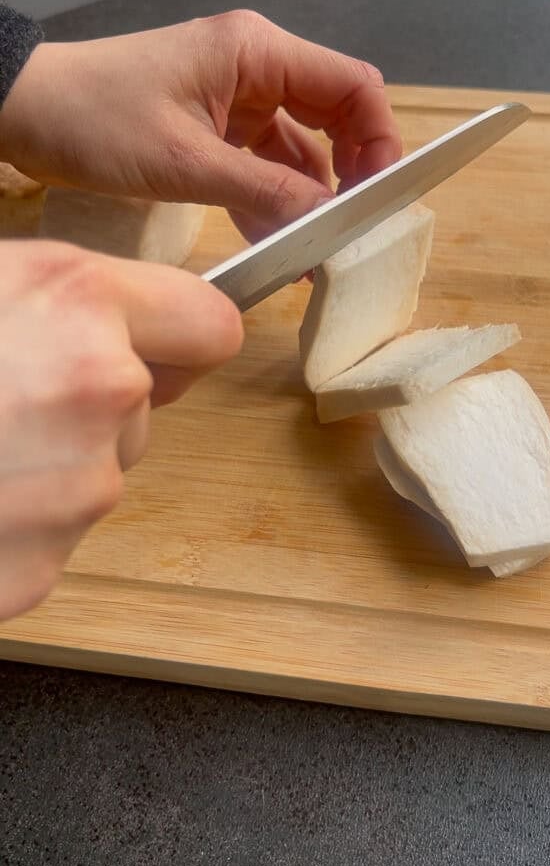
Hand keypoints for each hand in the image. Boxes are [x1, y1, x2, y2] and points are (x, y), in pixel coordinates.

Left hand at [0, 10, 401, 241]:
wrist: (25, 114)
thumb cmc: (93, 119)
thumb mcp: (185, 163)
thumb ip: (265, 193)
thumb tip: (327, 224)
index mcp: (255, 53)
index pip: (351, 87)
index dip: (379, 140)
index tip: (380, 197)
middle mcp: (255, 71)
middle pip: (335, 118)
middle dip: (350, 175)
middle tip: (354, 229)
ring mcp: (236, 102)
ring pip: (300, 151)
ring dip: (310, 200)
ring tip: (318, 254)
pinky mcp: (216, 132)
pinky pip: (264, 169)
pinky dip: (274, 205)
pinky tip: (280, 245)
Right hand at [0, 239, 241, 619]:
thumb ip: (74, 297)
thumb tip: (126, 323)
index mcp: (80, 305)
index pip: (212, 323)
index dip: (178, 336)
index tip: (158, 345)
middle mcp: (103, 395)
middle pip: (146, 405)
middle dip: (95, 405)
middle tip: (10, 399)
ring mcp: (80, 491)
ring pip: (99, 472)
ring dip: (54, 467)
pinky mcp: (42, 569)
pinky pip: (56, 535)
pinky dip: (21, 524)